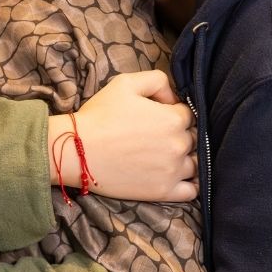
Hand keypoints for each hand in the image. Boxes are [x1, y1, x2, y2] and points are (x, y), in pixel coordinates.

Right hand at [57, 70, 198, 202]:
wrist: (76, 150)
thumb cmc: (99, 115)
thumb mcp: (126, 83)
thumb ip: (157, 80)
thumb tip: (173, 98)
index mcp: (174, 118)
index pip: (188, 114)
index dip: (172, 114)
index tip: (155, 119)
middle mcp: (179, 144)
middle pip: (193, 138)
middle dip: (178, 136)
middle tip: (154, 138)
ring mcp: (173, 170)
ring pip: (195, 163)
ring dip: (184, 159)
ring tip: (162, 158)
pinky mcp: (164, 191)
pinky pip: (192, 190)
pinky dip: (189, 184)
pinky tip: (175, 177)